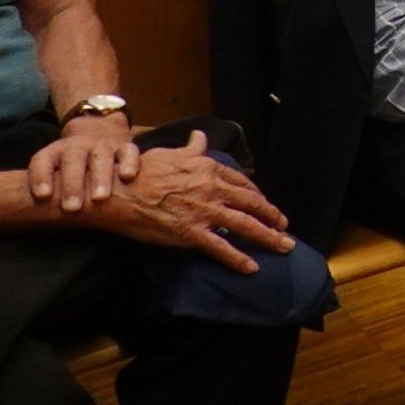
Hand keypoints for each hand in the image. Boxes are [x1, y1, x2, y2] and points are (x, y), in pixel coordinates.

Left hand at [26, 120, 142, 214]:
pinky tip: (127, 177)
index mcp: (55, 153)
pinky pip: (129, 151)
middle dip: (72, 184)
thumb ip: (51, 193)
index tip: (42, 196)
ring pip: (101, 157)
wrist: (98, 133)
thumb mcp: (56, 173)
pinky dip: (129, 163)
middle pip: (73, 160)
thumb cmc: (72, 168)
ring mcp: (102, 145)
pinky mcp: (125, 147)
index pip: (43, 160)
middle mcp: (78, 147)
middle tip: (71, 208)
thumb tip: (45, 228)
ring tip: (99, 198)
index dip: (41, 176)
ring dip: (100, 177)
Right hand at [82, 130, 296, 275]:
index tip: (266, 204)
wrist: (119, 192)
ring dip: (268, 237)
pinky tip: (252, 268)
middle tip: (284, 226)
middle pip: (252, 204)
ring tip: (284, 246)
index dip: (258, 195)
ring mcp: (204, 212)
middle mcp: (213, 189)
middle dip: (272, 216)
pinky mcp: (191, 233)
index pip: (243, 183)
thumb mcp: (171, 153)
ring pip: (246, 226)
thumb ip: (192, 148)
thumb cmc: (141, 171)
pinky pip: (221, 248)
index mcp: (209, 169)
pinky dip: (239, 259)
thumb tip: (201, 136)